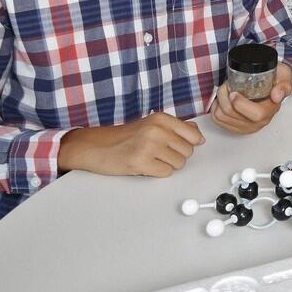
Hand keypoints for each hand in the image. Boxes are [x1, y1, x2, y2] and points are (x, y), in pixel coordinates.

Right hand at [58, 112, 203, 177]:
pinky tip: (145, 166)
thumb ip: (175, 127)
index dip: (190, 144)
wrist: (95, 146)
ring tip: (151, 159)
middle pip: (187, 151)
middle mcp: (157, 130)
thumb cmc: (124, 137)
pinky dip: (158, 173)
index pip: (194, 135)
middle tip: (158, 153)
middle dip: (176, 156)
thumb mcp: (151, 124)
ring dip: (167, 165)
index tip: (179, 146)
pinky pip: (166, 173)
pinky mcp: (141, 162)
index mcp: (161, 118)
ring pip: (179, 164)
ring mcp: (149, 146)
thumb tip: (197, 132)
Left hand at [212, 63, 291, 134]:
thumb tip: (276, 96)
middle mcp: (259, 122)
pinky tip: (222, 100)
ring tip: (225, 91)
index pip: (257, 115)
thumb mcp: (284, 76)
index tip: (234, 92)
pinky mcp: (235, 127)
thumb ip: (283, 85)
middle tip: (227, 85)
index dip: (241, 104)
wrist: (270, 85)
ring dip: (219, 101)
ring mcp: (246, 126)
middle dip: (224, 97)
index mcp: (270, 110)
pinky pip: (217, 120)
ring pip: (222, 117)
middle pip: (233, 115)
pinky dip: (215, 108)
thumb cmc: (275, 80)